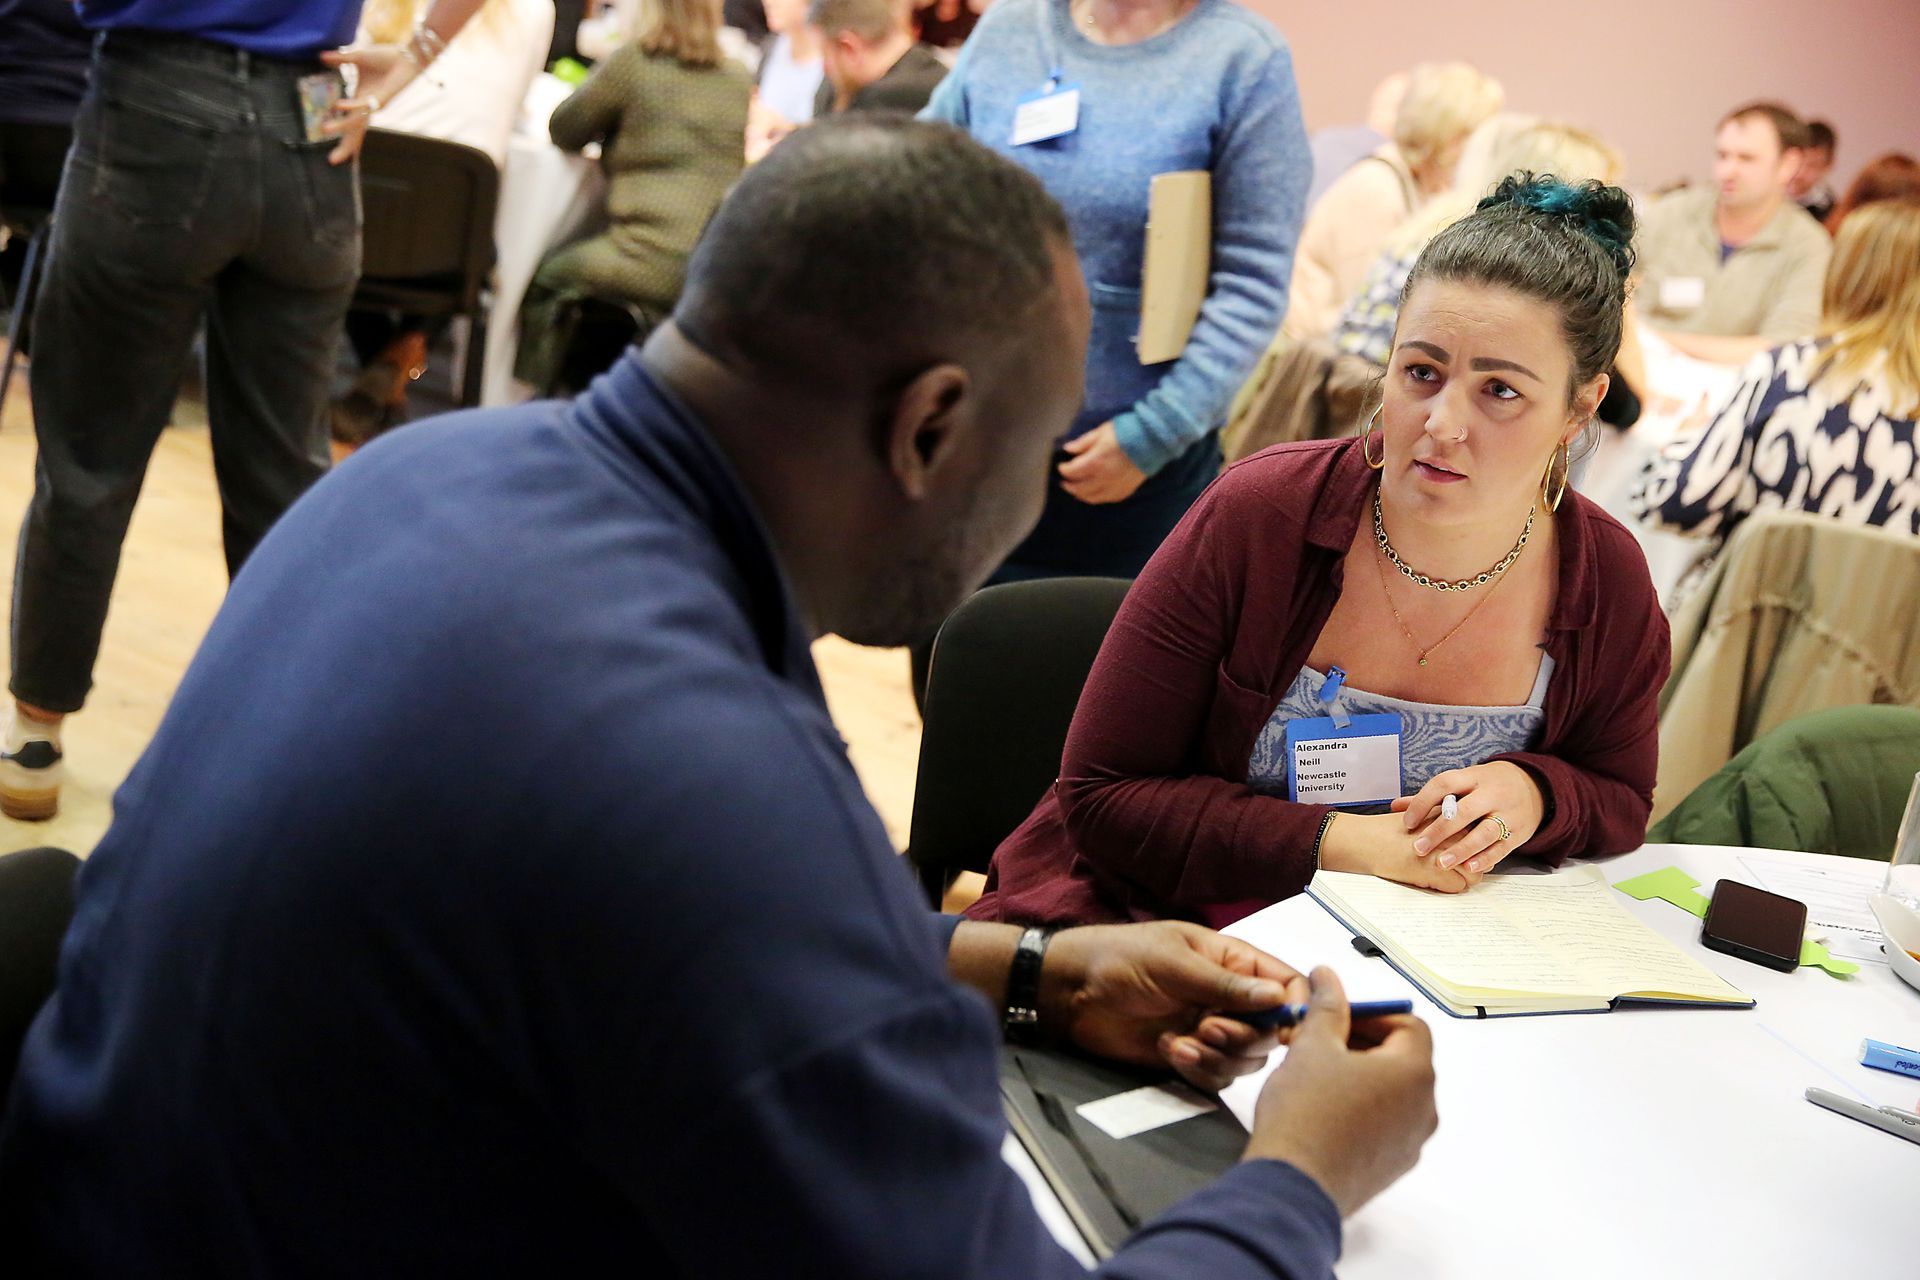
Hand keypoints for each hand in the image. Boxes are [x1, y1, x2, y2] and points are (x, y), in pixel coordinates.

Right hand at [318, 43, 421, 164]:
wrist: (408, 55)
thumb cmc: (387, 58)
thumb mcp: (357, 57)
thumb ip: (340, 59)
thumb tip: (320, 56)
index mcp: (360, 100)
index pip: (349, 122)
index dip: (341, 135)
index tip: (331, 149)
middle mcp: (366, 106)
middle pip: (355, 131)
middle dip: (345, 147)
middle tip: (332, 161)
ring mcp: (374, 104)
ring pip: (357, 120)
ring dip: (341, 125)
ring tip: (324, 129)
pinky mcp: (381, 98)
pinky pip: (363, 104)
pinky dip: (352, 105)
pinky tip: (338, 105)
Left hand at [1041, 921, 1297, 1091]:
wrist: (1073, 990)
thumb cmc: (1120, 959)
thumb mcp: (1174, 963)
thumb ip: (1226, 983)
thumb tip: (1278, 996)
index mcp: (1233, 961)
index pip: (1286, 984)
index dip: (1295, 1009)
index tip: (1285, 1031)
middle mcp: (1229, 997)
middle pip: (1269, 1031)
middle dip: (1242, 1036)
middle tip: (1208, 1027)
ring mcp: (1210, 1028)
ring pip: (1245, 1059)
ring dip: (1218, 1056)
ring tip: (1183, 1041)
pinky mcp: (1190, 1055)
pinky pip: (1216, 1076)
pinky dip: (1198, 1069)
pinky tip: (1169, 1049)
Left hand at [1057, 422, 1147, 503]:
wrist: (1152, 441)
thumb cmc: (1126, 432)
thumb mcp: (1101, 432)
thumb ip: (1083, 443)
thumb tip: (1068, 449)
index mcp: (1095, 462)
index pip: (1071, 472)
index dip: (1064, 469)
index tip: (1062, 465)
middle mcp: (1102, 478)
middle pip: (1079, 488)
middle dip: (1069, 485)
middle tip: (1065, 482)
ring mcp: (1114, 487)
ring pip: (1091, 497)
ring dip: (1081, 494)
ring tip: (1077, 490)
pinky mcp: (1124, 491)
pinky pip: (1106, 499)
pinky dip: (1097, 497)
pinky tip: (1094, 492)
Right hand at [1243, 967, 1437, 1216]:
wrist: (1293, 1186)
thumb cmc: (1305, 1115)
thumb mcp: (1312, 1046)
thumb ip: (1327, 1007)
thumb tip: (1328, 978)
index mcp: (1413, 1073)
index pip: (1408, 1025)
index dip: (1371, 1013)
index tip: (1337, 1014)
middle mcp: (1423, 1109)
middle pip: (1401, 1058)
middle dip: (1362, 1042)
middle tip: (1320, 1039)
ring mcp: (1410, 1142)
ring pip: (1391, 1093)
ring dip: (1360, 1075)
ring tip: (1316, 1074)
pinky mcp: (1391, 1166)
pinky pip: (1383, 1124)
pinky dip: (1360, 1109)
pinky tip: (1321, 1110)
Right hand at [1317, 812, 1480, 892]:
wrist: (1365, 840)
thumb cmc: (1387, 830)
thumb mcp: (1419, 815)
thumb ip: (1442, 819)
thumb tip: (1462, 833)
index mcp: (1449, 814)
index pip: (1481, 831)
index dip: (1476, 845)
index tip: (1468, 851)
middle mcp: (1453, 830)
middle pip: (1483, 853)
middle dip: (1474, 863)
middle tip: (1460, 868)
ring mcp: (1446, 850)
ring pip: (1475, 873)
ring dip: (1464, 878)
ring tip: (1447, 877)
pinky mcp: (1436, 870)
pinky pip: (1459, 886)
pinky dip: (1449, 888)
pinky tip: (1434, 882)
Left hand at [1393, 761, 1545, 875]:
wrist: (1535, 786)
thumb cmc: (1487, 786)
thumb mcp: (1464, 783)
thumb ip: (1432, 797)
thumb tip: (1395, 807)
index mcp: (1473, 777)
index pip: (1445, 784)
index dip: (1423, 802)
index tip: (1407, 822)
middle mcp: (1492, 793)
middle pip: (1465, 811)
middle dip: (1439, 830)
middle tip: (1418, 847)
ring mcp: (1508, 813)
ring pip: (1485, 831)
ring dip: (1462, 849)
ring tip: (1441, 863)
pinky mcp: (1519, 832)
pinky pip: (1502, 847)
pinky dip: (1485, 858)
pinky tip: (1468, 868)